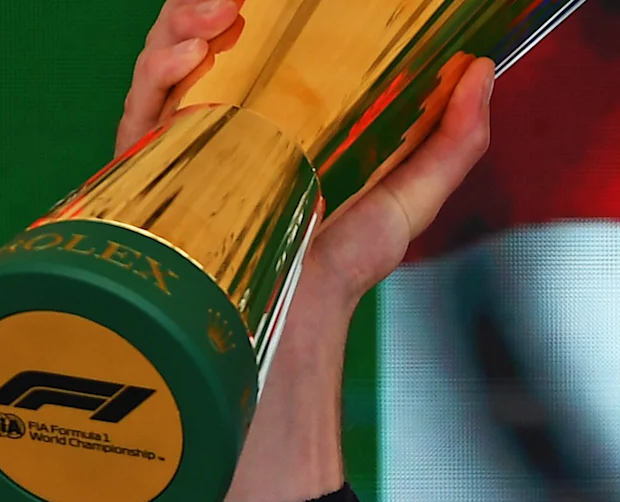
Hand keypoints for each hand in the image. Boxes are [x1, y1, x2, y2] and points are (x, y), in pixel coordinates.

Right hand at [120, 0, 495, 501]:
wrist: (286, 348)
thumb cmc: (333, 281)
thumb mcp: (404, 205)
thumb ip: (448, 144)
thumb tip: (483, 76)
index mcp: (274, 123)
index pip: (256, 44)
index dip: (264, 9)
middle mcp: (220, 130)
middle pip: (203, 45)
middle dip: (213, 4)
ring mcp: (179, 154)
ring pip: (163, 66)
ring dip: (181, 25)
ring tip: (217, 10)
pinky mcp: (148, 184)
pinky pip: (136, 115)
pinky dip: (155, 77)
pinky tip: (186, 62)